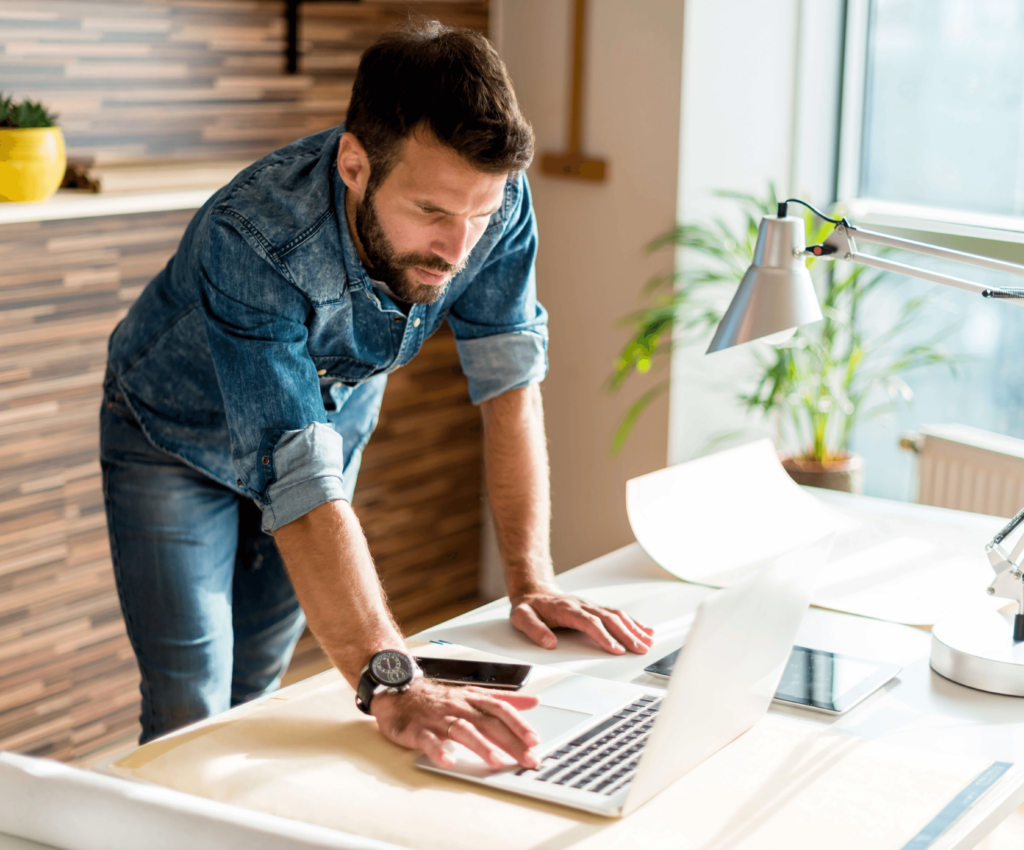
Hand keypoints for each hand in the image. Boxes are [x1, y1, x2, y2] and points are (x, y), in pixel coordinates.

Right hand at [371, 677, 540, 768]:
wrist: (398, 691)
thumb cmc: (438, 698)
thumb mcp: (473, 694)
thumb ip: (503, 699)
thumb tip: (533, 701)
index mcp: (472, 699)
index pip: (500, 709)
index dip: (519, 724)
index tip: (535, 740)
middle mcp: (458, 707)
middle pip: (487, 722)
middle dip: (510, 741)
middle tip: (527, 759)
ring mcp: (437, 718)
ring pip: (462, 730)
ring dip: (480, 746)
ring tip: (496, 761)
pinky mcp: (416, 729)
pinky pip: (428, 740)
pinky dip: (439, 750)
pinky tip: (449, 761)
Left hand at [510, 588, 654, 654]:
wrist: (534, 591)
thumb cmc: (529, 607)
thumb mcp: (521, 617)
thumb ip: (534, 629)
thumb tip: (549, 643)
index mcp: (567, 609)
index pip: (589, 623)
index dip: (604, 636)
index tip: (616, 650)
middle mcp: (583, 606)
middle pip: (609, 619)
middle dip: (627, 635)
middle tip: (640, 649)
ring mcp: (591, 606)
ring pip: (616, 615)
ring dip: (633, 628)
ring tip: (647, 642)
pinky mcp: (595, 609)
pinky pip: (617, 614)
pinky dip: (633, 622)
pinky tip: (645, 630)